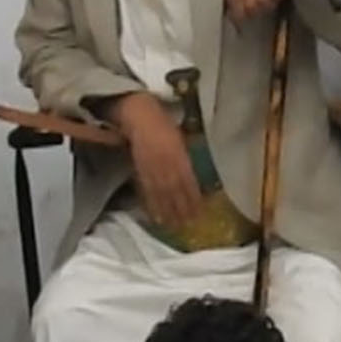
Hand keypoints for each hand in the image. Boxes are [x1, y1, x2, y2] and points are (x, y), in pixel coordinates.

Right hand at [113, 92, 202, 229]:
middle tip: (188, 226)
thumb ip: (185, 159)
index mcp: (179, 154)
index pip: (188, 182)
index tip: (200, 213)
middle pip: (175, 192)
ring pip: (161, 194)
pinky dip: (151, 204)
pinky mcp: (139, 169)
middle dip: (182, 210)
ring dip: (167, 212)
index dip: (194, 199)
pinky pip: (146, 190)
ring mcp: (151, 167)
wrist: (140, 115)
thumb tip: (194, 179)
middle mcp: (166, 163)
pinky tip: (155, 215)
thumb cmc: (163, 125)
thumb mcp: (180, 140)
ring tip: (173, 226)